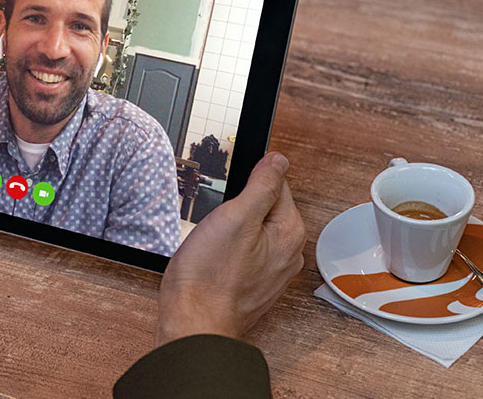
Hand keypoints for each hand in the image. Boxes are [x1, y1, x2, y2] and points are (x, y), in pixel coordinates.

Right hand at [157, 152, 305, 343]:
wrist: (193, 323)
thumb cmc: (209, 278)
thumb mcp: (235, 217)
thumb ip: (262, 185)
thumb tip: (278, 161)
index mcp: (289, 231)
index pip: (277, 184)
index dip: (248, 182)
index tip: (229, 195)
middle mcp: (287, 253)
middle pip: (264, 208)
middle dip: (239, 208)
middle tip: (217, 221)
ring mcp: (271, 271)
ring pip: (252, 232)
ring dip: (232, 230)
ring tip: (213, 242)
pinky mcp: (253, 285)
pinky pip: (244, 254)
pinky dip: (228, 251)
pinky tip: (213, 258)